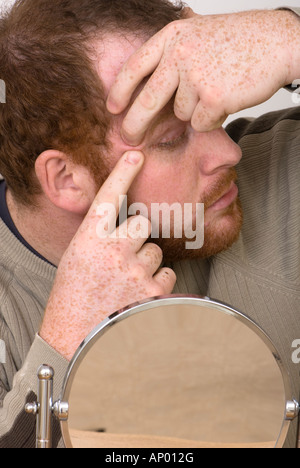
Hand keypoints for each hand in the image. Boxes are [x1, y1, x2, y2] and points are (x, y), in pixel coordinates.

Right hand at [40, 151, 175, 360]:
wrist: (75, 339)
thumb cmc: (73, 297)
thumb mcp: (78, 258)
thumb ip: (100, 237)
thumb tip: (125, 226)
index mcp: (89, 238)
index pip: (110, 197)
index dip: (124, 173)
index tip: (136, 156)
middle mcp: (113, 250)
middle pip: (142, 224)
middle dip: (137, 237)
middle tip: (122, 258)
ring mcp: (135, 271)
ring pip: (155, 251)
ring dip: (145, 262)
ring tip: (126, 281)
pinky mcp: (153, 292)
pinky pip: (166, 273)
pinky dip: (156, 281)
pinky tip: (137, 293)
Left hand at [107, 9, 295, 144]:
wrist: (278, 43)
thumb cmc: (242, 40)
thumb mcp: (199, 32)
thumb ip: (174, 49)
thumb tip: (150, 68)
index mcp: (172, 37)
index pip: (134, 67)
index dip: (120, 91)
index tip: (112, 108)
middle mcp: (179, 54)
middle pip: (147, 100)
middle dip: (134, 125)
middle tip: (129, 139)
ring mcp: (195, 76)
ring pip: (182, 114)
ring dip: (197, 111)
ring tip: (218, 91)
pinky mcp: (212, 98)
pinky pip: (201, 123)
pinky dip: (213, 119)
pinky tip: (227, 100)